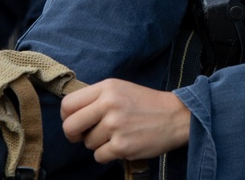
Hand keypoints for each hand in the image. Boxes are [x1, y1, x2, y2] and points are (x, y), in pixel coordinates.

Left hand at [61, 79, 190, 163]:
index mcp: (107, 88)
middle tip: (85, 135)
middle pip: (70, 126)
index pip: (68, 104)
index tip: (76, 122)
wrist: (177, 116)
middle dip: (75, 135)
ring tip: (118, 135)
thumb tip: (71, 115)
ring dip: (99, 144)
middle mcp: (109, 104)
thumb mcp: (121, 89)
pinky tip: (123, 144)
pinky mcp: (122, 146)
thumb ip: (97, 97)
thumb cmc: (147, 104)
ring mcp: (115, 126)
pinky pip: (99, 157)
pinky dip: (108, 154)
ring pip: (87, 144)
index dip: (67, 117)